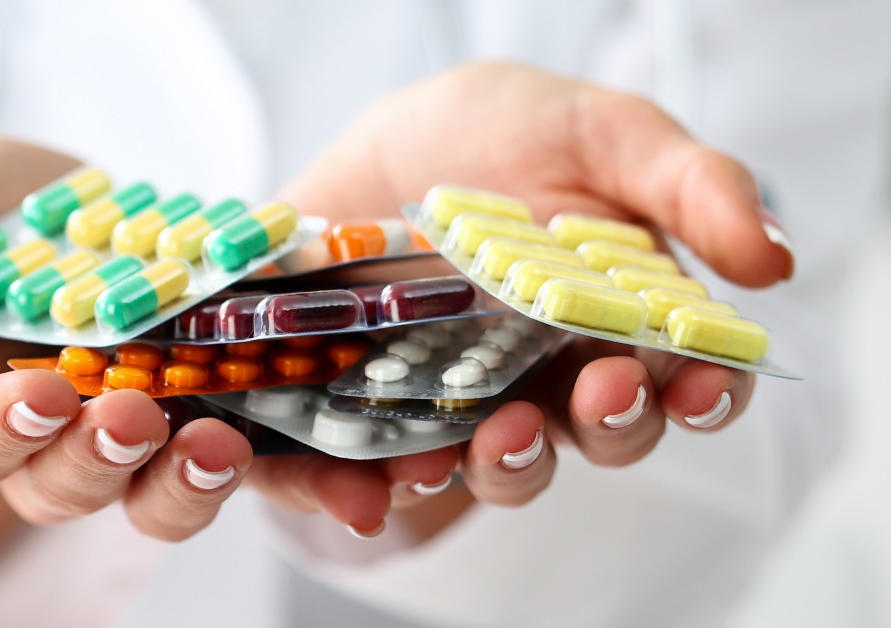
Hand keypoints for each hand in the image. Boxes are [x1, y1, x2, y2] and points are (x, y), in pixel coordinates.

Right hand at [0, 136, 252, 542]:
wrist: (99, 206)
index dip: (1, 428)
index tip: (42, 391)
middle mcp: (53, 438)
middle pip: (63, 484)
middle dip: (96, 459)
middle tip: (134, 417)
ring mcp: (138, 438)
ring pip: (151, 497)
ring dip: (186, 487)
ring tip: (220, 446)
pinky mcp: (213, 421)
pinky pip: (248, 474)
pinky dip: (291, 481)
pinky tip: (335, 478)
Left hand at [247, 62, 792, 536]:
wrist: (387, 135)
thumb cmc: (507, 130)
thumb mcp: (602, 132)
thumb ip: (690, 186)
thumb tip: (775, 262)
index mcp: (623, 321)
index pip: (685, 378)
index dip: (705, 394)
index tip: (701, 382)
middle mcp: (555, 374)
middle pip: (601, 434)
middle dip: (611, 426)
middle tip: (600, 394)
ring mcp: (470, 397)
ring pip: (504, 464)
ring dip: (511, 465)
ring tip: (498, 436)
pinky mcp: (384, 407)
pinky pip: (385, 469)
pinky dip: (381, 489)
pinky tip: (373, 487)